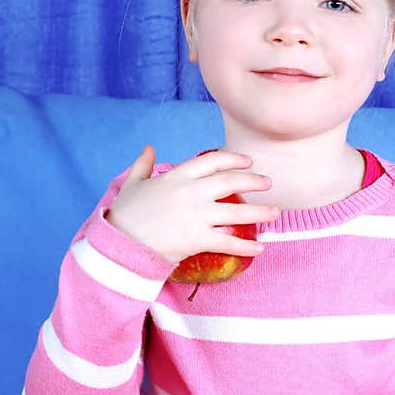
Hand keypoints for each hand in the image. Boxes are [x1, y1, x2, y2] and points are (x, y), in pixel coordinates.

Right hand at [105, 145, 277, 263]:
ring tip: (275, 213)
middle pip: (230, 181)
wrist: (119, 245)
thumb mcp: (131, 185)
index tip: (247, 161)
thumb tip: (148, 148)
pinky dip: (247, 246)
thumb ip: (142, 165)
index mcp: (176, 176)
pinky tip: (260, 247)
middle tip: (268, 183)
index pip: (211, 161)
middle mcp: (190, 192)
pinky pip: (229, 242)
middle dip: (253, 180)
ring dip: (260, 212)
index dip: (232, 159)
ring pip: (236, 211)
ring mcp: (196, 215)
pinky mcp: (197, 239)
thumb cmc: (124, 216)